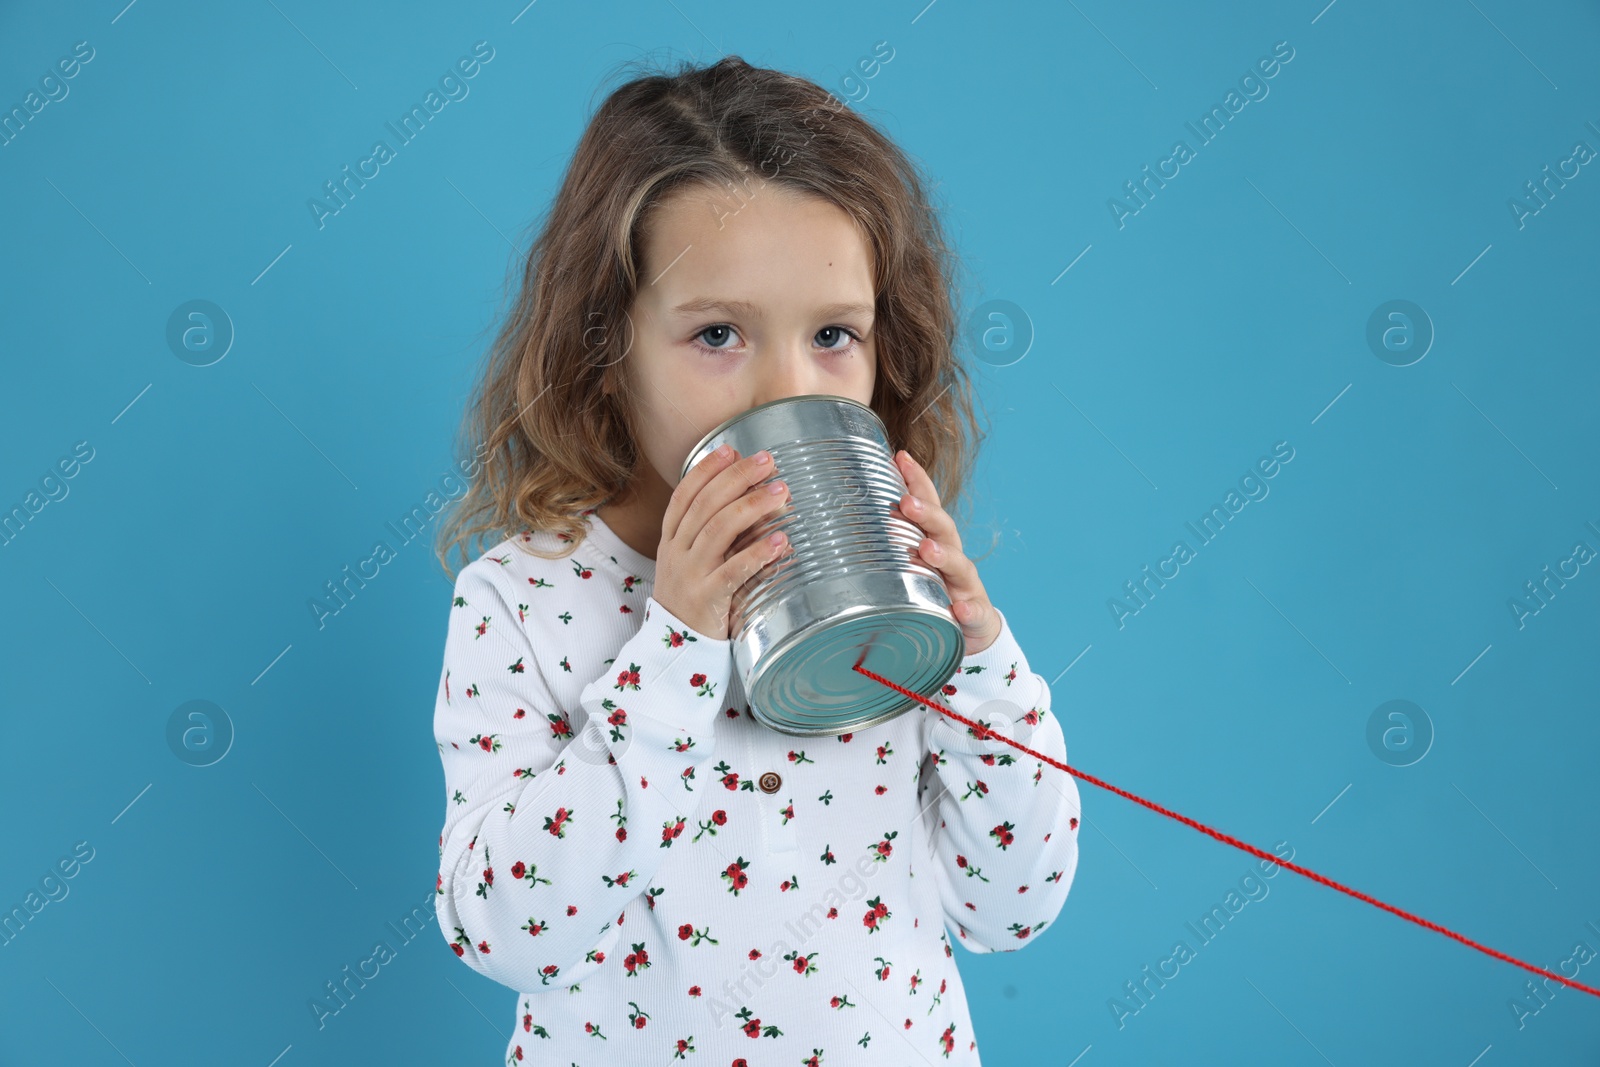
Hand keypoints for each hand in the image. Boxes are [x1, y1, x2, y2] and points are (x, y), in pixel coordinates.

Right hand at [653, 444, 793, 639]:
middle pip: (705, 505)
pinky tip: (781, 539)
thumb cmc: (694, 598)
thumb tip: (751, 493)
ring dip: (752, 506)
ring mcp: (690, 575)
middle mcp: (677, 552)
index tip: (731, 448)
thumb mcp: (693, 561)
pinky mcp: (707, 599)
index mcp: (671, 539)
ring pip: (718, 530)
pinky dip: (758, 553)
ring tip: (781, 492)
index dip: (707, 469)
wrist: (675, 649)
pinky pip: (733, 571)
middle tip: (768, 461)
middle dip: (737, 478)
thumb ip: (713, 531)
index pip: (684, 495)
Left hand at [888, 449, 1002, 655]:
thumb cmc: (932, 590)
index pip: (927, 505)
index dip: (917, 481)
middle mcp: (952, 558)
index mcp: (935, 541)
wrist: (972, 629)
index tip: (900, 457)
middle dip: (926, 514)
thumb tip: (835, 525)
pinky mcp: (975, 616)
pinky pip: (974, 612)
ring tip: (927, 549)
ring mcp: (966, 586)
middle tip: (905, 503)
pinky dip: (968, 609)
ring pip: (959, 566)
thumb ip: (885, 545)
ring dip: (944, 555)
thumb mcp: (909, 565)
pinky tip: (959, 608)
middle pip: (943, 529)